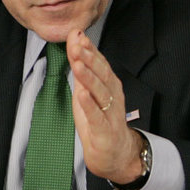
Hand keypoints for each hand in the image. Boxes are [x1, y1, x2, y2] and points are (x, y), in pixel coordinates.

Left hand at [66, 29, 142, 184]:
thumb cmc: (99, 118)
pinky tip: (81, 95)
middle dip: (90, 58)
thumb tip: (74, 38)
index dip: (90, 49)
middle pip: (102, 74)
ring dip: (89, 77)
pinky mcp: (105, 131)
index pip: (100, 62)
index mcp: (109, 83)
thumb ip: (80, 64)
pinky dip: (89, 105)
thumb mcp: (85, 88)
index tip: (78, 35)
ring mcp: (110, 113)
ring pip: (100, 92)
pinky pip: (97, 116)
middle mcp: (113, 95)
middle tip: (77, 45)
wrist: (115, 154)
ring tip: (78, 64)